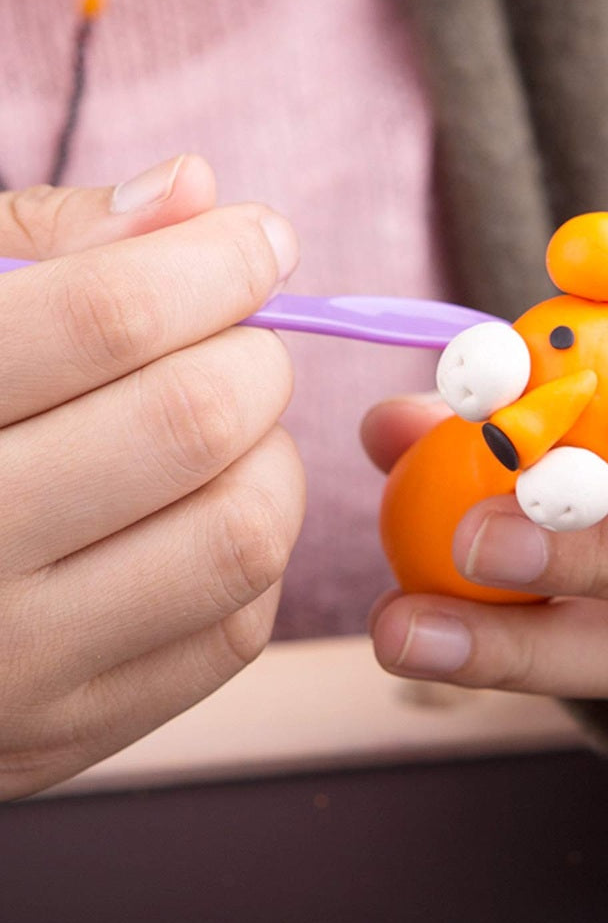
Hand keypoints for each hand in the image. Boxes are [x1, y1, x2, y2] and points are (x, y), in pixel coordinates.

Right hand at [0, 156, 305, 798]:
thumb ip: (48, 245)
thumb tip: (193, 192)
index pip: (108, 317)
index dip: (214, 260)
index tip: (259, 239)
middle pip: (193, 423)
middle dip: (251, 357)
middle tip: (232, 345)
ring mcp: (12, 668)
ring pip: (242, 533)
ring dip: (267, 459)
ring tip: (220, 434)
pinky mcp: (71, 730)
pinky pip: (237, 626)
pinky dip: (250, 552)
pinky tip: (199, 515)